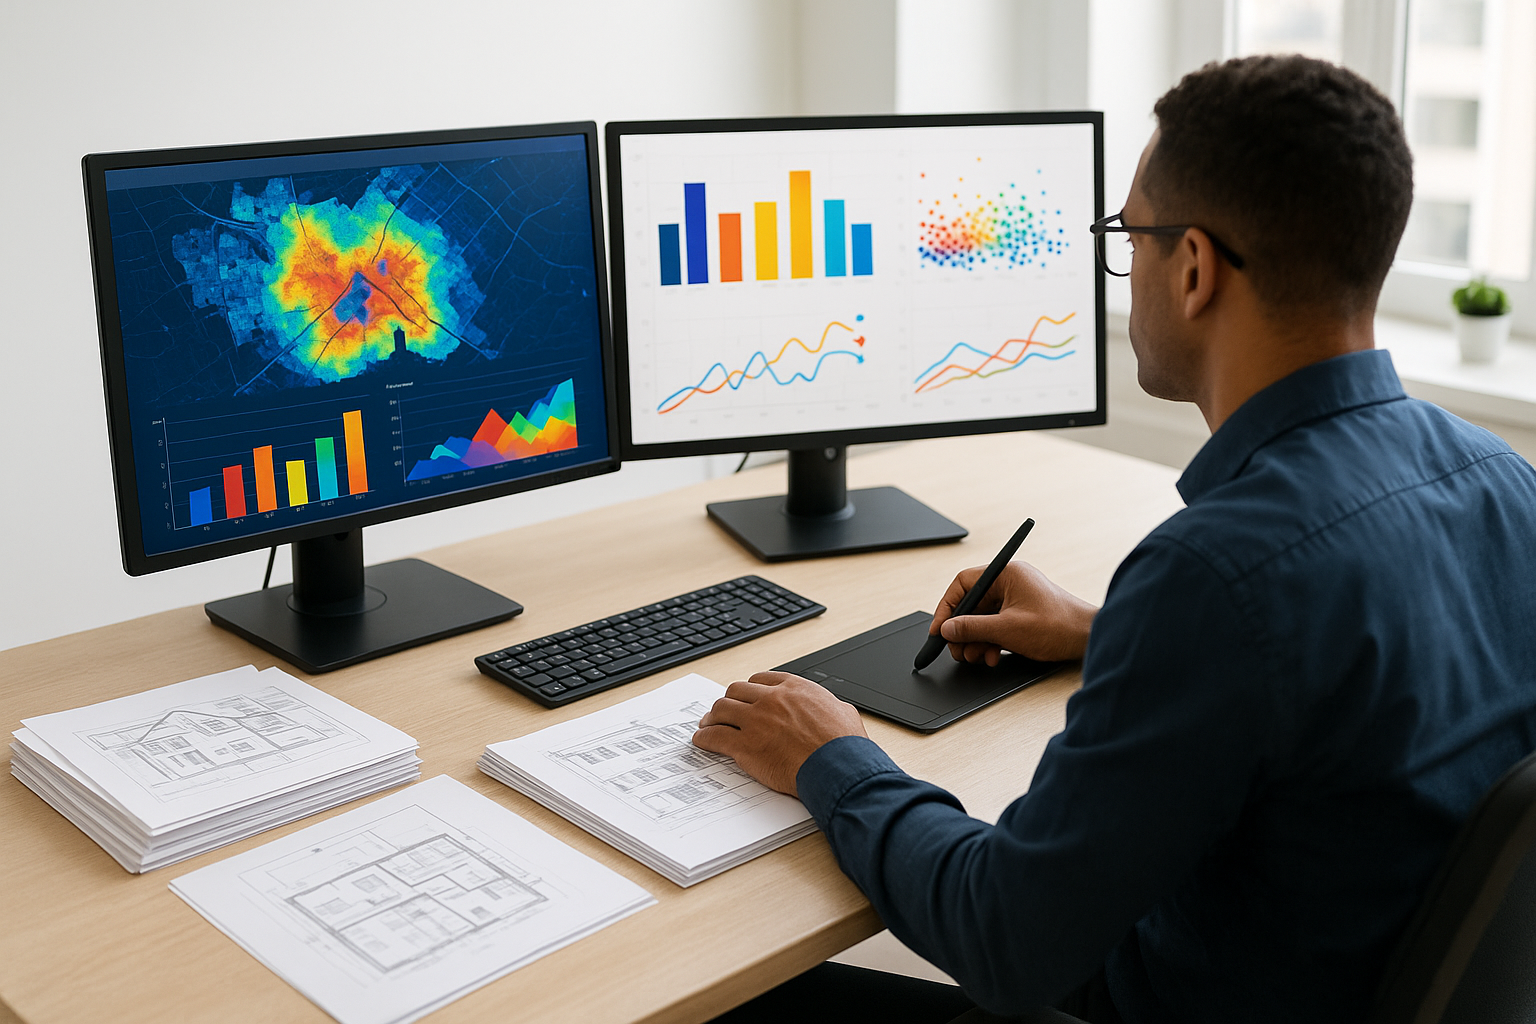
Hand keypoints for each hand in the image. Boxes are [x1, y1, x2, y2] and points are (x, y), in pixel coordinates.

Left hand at [692, 672, 866, 795]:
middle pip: (737, 690)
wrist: (838, 767)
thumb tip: (833, 710)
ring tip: (708, 724)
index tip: (747, 696)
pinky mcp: (745, 747)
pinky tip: (701, 741)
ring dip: (712, 717)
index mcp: (795, 689)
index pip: (762, 679)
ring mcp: (756, 722)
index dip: (751, 689)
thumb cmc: (844, 745)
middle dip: (729, 700)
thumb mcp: (843, 712)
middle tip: (724, 710)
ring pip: (722, 709)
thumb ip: (829, 706)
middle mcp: (772, 700)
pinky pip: (715, 737)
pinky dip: (704, 738)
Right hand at [931, 560, 1097, 665]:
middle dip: (962, 629)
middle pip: (972, 604)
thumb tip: (947, 628)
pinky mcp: (1021, 614)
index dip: (947, 607)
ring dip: (976, 639)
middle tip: (957, 648)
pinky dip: (990, 642)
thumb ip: (972, 628)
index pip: (963, 583)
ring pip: (982, 618)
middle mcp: (1010, 582)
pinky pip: (995, 625)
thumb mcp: (1007, 629)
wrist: (1088, 639)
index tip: (940, 628)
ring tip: (976, 656)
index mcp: (1006, 574)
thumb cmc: (1059, 626)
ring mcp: (1016, 598)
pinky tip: (992, 655)